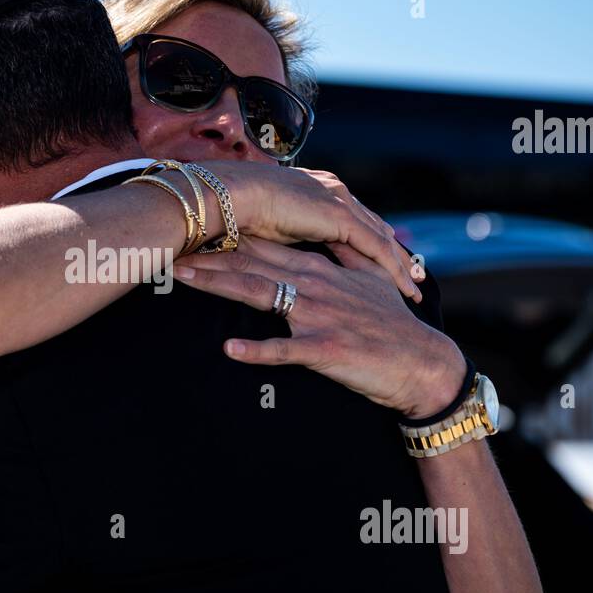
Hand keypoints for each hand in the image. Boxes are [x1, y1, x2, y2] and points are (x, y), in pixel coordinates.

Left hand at [173, 236, 466, 418]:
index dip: (226, 239)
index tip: (193, 231)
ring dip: (219, 286)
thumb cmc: (392, 325)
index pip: (264, 248)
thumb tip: (333, 237)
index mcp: (319, 270)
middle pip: (252, 265)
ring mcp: (318, 316)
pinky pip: (285, 350)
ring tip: (184, 280)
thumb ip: (347, 256)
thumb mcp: (371, 282)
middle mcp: (314, 286)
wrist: (422, 362)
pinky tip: (230, 348)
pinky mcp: (325, 348)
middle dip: (209, 257)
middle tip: (170, 247)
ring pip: (260, 296)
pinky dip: (257, 350)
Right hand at [199, 161, 423, 302]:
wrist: (233, 196)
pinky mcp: (341, 217)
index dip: (371, 239)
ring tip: (415, 286)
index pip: (355, 218)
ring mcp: (341, 202)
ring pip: (382, 238)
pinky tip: (405, 286)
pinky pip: (377, 248)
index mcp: (320, 190)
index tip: (386, 258)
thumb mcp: (270, 226)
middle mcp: (336, 192)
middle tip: (413, 274)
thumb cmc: (239, 210)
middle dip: (394, 251)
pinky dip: (393, 268)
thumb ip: (285, 235)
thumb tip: (281, 255)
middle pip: (375, 226)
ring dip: (400, 264)